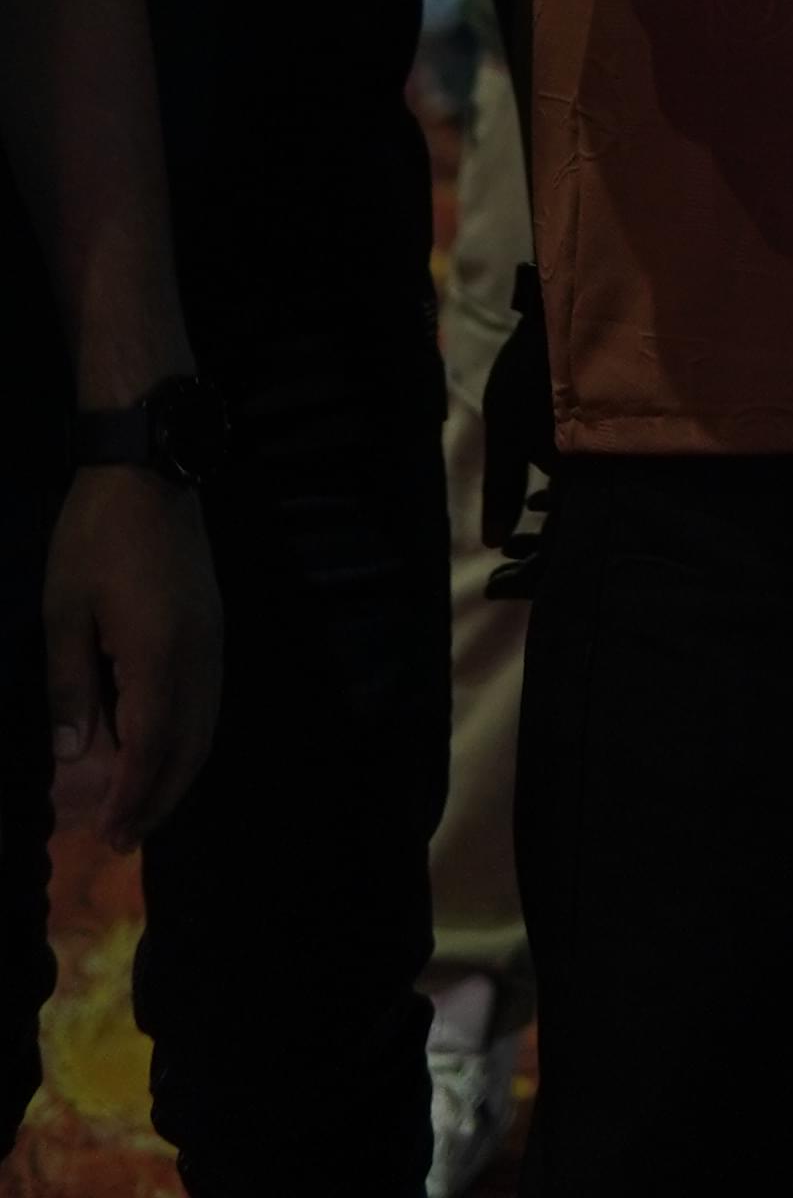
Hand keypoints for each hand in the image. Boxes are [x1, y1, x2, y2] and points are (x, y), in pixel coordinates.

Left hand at [45, 466, 221, 851]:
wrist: (149, 467)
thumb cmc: (96, 537)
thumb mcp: (64, 611)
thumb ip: (69, 686)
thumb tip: (71, 755)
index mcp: (157, 654)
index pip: (150, 747)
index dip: (131, 797)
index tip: (108, 836)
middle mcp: (197, 655)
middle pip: (188, 746)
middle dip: (158, 798)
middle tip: (124, 839)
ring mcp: (213, 638)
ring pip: (207, 725)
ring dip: (178, 773)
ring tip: (144, 807)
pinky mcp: (215, 624)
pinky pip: (210, 700)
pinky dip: (191, 739)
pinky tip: (168, 750)